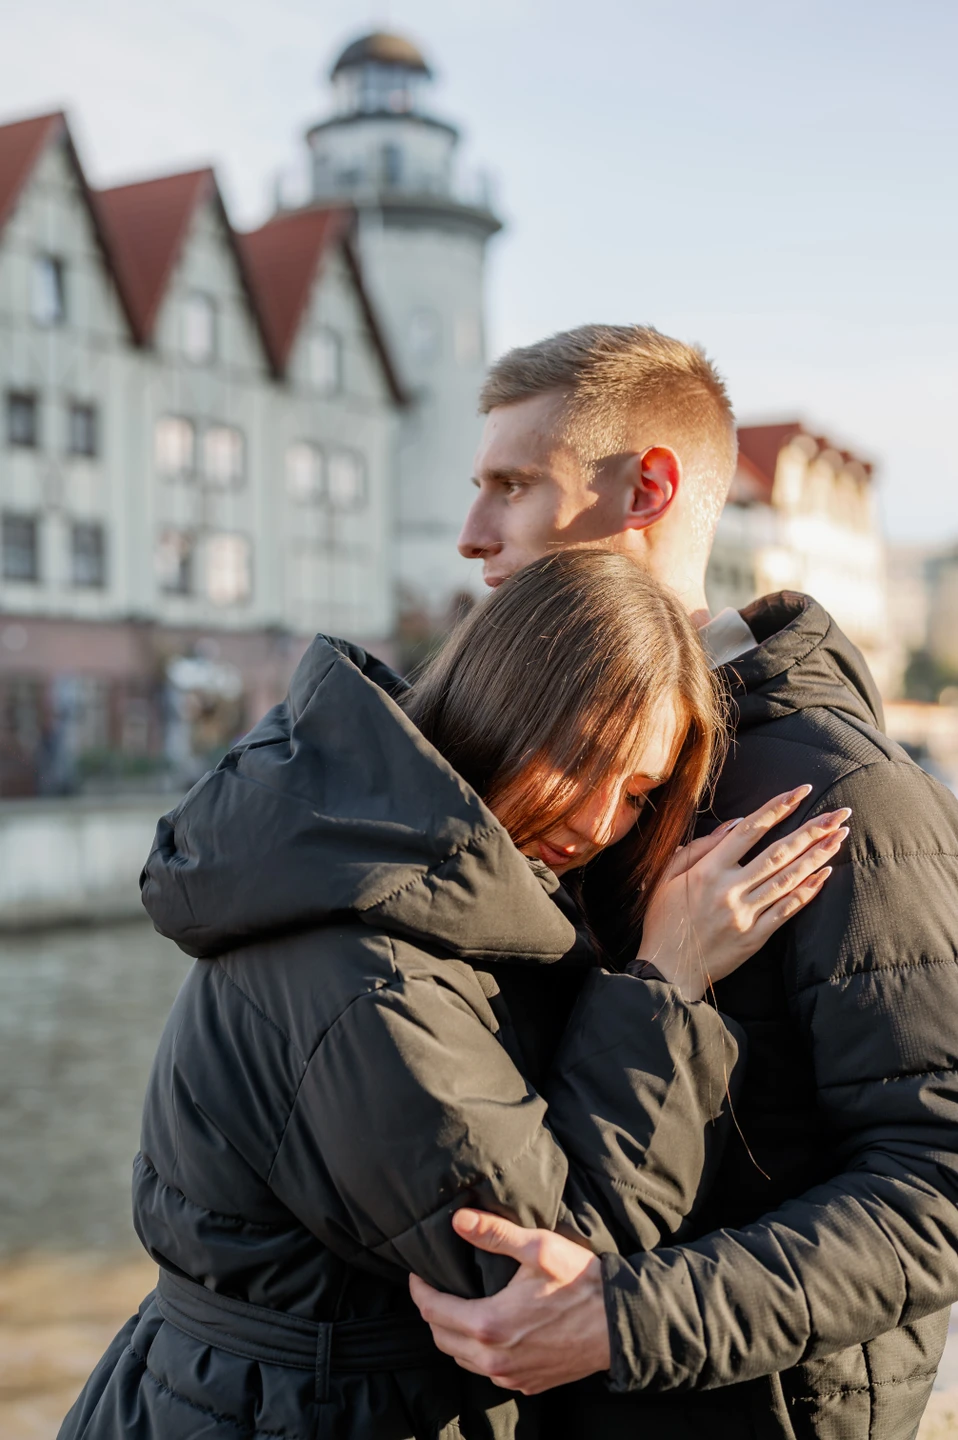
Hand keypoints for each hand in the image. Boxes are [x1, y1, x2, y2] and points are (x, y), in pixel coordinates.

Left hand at [409, 1209, 608, 1393]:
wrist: (620, 1325)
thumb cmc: (581, 1283)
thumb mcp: (537, 1248)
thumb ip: (494, 1234)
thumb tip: (457, 1220)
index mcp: (490, 1325)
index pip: (432, 1311)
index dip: (418, 1290)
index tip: (416, 1273)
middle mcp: (494, 1360)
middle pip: (441, 1339)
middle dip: (432, 1312)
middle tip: (434, 1287)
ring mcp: (511, 1377)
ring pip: (463, 1359)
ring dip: (453, 1334)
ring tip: (458, 1305)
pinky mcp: (528, 1384)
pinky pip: (489, 1371)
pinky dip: (478, 1352)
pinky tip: (490, 1329)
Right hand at [640, 785, 850, 1001]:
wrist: (666, 970)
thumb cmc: (664, 920)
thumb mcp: (667, 878)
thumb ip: (698, 848)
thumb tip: (734, 824)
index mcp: (707, 871)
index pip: (750, 831)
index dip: (778, 808)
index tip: (802, 792)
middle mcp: (729, 890)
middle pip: (778, 853)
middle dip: (812, 830)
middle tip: (839, 814)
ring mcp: (745, 914)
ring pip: (788, 879)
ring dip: (817, 856)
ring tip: (839, 837)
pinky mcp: (754, 937)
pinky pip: (786, 911)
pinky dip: (807, 891)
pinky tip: (825, 874)